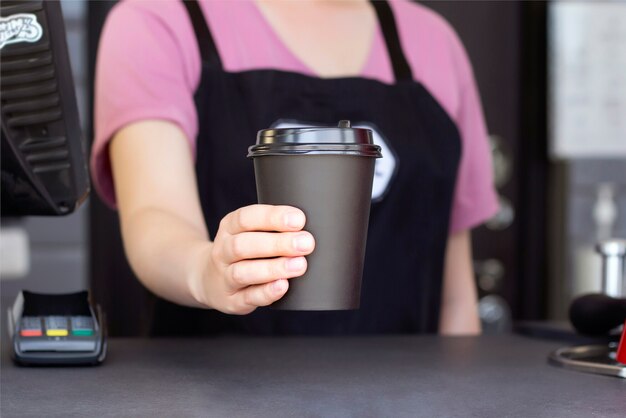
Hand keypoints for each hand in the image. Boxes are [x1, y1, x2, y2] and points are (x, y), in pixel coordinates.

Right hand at [192, 205, 314, 313]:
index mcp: (229, 228)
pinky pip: (248, 297)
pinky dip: (267, 292)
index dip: (272, 217)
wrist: (209, 279)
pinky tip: (283, 286)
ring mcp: (224, 277)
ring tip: (299, 265)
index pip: (246, 218)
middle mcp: (222, 251)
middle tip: (306, 243)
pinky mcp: (232, 301)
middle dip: (277, 243)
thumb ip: (273, 227)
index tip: (299, 219)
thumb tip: (307, 227)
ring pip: (243, 272)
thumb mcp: (248, 232)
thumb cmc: (242, 251)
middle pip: (243, 245)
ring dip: (273, 268)